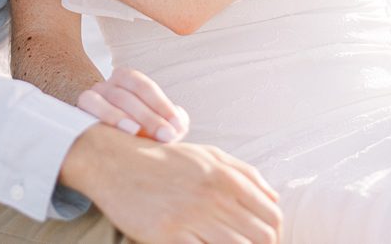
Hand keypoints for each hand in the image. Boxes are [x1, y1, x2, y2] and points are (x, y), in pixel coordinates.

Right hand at [61, 125, 281, 243]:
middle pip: (261, 237)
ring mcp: (191, 217)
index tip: (267, 240)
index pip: (272, 216)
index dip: (275, 233)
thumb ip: (244, 173)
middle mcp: (213, 197)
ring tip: (222, 242)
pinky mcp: (169, 235)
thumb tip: (274, 198)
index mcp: (226, 177)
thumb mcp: (206, 155)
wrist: (115, 163)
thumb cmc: (164, 160)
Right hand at [78, 68, 189, 143]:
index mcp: (126, 80)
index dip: (162, 105)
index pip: (143, 86)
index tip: (178, 126)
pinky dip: (100, 118)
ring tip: (136, 132)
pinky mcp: (77, 114)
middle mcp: (106, 86)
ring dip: (119, 116)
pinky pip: (84, 110)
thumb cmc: (142, 136)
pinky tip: (113, 134)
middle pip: (125, 95)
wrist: (110, 149)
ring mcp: (90, 98)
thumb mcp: (160, 126)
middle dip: (148, 116)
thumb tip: (179, 122)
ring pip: (100, 100)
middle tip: (167, 136)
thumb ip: (173, 122)